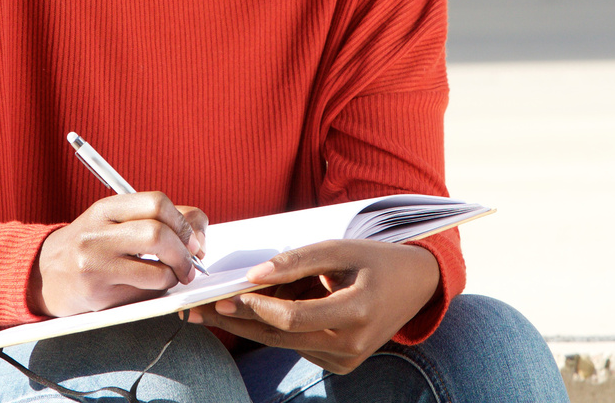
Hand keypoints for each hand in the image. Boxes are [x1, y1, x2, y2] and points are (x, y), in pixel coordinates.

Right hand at [30, 192, 208, 317]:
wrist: (43, 274)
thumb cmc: (90, 244)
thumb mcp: (114, 220)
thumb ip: (155, 217)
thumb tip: (199, 233)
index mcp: (105, 209)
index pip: (156, 203)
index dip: (184, 221)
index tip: (193, 237)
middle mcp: (97, 234)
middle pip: (158, 234)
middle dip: (184, 251)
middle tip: (192, 262)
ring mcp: (96, 266)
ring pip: (157, 270)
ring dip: (175, 275)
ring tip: (174, 276)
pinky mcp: (98, 295)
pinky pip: (144, 293)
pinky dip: (158, 290)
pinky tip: (152, 287)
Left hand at [185, 240, 440, 373]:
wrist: (415, 285)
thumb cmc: (374, 259)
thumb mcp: (339, 249)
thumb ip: (297, 261)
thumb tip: (254, 275)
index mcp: (357, 312)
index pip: (294, 317)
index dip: (258, 306)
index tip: (227, 294)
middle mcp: (352, 345)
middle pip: (281, 337)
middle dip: (239, 321)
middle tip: (200, 311)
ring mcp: (346, 360)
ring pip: (286, 343)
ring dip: (255, 324)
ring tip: (218, 307)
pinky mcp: (341, 364)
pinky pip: (299, 345)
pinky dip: (279, 328)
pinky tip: (262, 309)